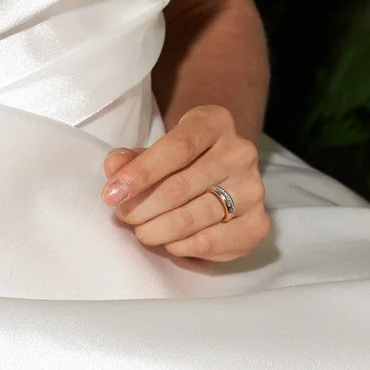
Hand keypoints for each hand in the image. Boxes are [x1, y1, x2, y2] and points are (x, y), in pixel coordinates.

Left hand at [100, 104, 269, 260]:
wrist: (222, 172)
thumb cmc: (181, 161)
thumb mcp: (155, 149)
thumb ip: (131, 158)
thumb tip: (114, 169)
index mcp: (215, 122)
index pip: (176, 148)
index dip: (140, 173)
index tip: (111, 194)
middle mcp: (241, 152)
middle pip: (181, 186)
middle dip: (142, 207)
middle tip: (123, 216)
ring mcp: (254, 189)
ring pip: (193, 218)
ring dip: (156, 230)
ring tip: (142, 230)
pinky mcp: (258, 223)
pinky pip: (210, 242)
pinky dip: (181, 246)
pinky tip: (169, 241)